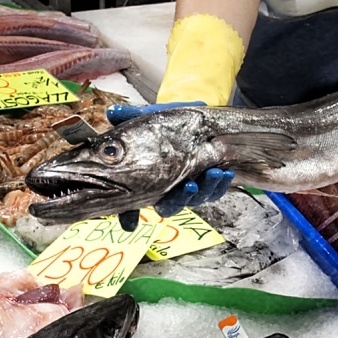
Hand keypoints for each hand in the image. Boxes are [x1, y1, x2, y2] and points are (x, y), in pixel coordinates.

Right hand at [110, 101, 233, 229]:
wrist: (197, 120)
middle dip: (180, 199)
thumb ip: (132, 117)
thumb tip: (113, 114)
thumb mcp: (151, 117)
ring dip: (205, 189)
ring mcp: (188, 189)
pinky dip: (221, 184)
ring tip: (213, 173)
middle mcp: (167, 189)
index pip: (132, 203)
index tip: (129, 223)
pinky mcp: (209, 185)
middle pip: (169, 207)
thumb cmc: (169, 123)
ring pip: (195, 200)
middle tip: (189, 185)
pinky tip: (224, 172)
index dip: (128, 216)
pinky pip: (215, 192)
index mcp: (147, 179)